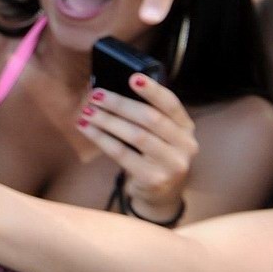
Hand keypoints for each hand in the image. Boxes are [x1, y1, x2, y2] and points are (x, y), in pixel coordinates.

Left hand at [82, 73, 197, 222]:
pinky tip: (86, 127)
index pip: (171, 104)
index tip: (133, 78)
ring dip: (107, 120)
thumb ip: (144, 114)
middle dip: (119, 104)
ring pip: (136, 135)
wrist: (161, 193)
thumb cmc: (152, 153)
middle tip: (94, 95)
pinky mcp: (155, 179)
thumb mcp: (159, 134)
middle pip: (150, 118)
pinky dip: (101, 138)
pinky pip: (122, 154)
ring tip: (86, 111)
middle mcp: (186, 146)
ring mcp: (173, 164)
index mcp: (186, 128)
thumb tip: (105, 89)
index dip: (152, 90)